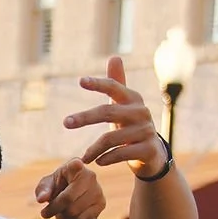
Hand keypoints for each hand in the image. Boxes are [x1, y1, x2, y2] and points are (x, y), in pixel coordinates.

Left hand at [35, 158, 106, 218]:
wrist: (72, 196)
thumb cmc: (57, 187)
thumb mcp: (46, 185)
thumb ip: (43, 190)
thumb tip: (42, 198)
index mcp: (75, 165)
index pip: (75, 166)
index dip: (74, 168)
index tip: (75, 167)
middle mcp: (90, 176)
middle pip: (68, 199)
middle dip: (54, 209)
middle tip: (46, 213)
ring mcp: (98, 190)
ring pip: (74, 212)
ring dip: (62, 216)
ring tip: (59, 212)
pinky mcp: (101, 204)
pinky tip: (69, 216)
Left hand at [63, 57, 170, 176]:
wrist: (152, 153)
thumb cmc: (131, 125)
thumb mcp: (124, 105)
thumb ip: (117, 83)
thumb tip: (115, 56)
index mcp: (133, 99)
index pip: (114, 87)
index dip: (98, 83)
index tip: (80, 81)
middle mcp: (141, 112)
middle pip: (108, 112)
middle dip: (85, 117)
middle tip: (66, 122)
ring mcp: (146, 131)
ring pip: (112, 138)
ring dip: (94, 149)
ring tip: (84, 157)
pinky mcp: (148, 149)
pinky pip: (122, 153)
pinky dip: (107, 158)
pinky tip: (98, 162)